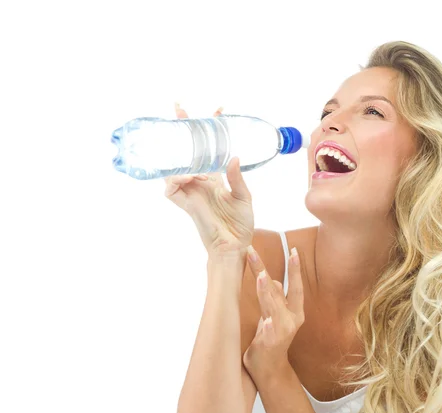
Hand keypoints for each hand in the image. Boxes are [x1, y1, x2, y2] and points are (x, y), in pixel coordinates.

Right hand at [164, 104, 254, 257]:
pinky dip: (176, 179)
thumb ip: (236, 178)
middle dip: (181, 131)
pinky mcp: (185, 204)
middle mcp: (199, 182)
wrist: (234, 246)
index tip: (217, 111)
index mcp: (213, 179)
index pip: (208, 151)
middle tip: (180, 110)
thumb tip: (234, 157)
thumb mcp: (244, 197)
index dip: (210, 132)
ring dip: (180, 156)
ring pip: (174, 167)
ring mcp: (190, 192)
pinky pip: (171, 188)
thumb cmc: (240, 224)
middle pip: (185, 153)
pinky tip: (188, 175)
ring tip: (190, 151)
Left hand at [242, 245, 304, 384]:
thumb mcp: (274, 314)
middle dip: (263, 270)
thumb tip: (275, 281)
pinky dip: (269, 327)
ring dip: (266, 292)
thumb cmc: (271, 338)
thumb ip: (276, 298)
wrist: (270, 369)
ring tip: (260, 278)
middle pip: (277, 289)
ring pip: (272, 307)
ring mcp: (283, 331)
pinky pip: (270, 333)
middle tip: (251, 251)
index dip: (294, 269)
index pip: (294, 285)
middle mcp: (291, 318)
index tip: (294, 250)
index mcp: (294, 310)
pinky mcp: (272, 344)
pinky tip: (267, 322)